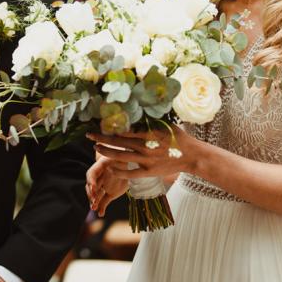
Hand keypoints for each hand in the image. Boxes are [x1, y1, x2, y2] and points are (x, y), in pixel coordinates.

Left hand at [85, 128, 201, 215]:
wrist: (192, 156)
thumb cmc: (179, 137)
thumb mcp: (165, 124)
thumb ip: (150, 120)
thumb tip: (138, 108)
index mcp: (149, 132)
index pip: (124, 129)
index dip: (110, 126)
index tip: (100, 123)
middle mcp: (145, 146)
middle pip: (118, 142)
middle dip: (101, 137)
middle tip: (90, 135)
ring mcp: (146, 160)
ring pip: (120, 156)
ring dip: (106, 151)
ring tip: (96, 147)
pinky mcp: (148, 172)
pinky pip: (130, 173)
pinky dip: (118, 171)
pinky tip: (110, 167)